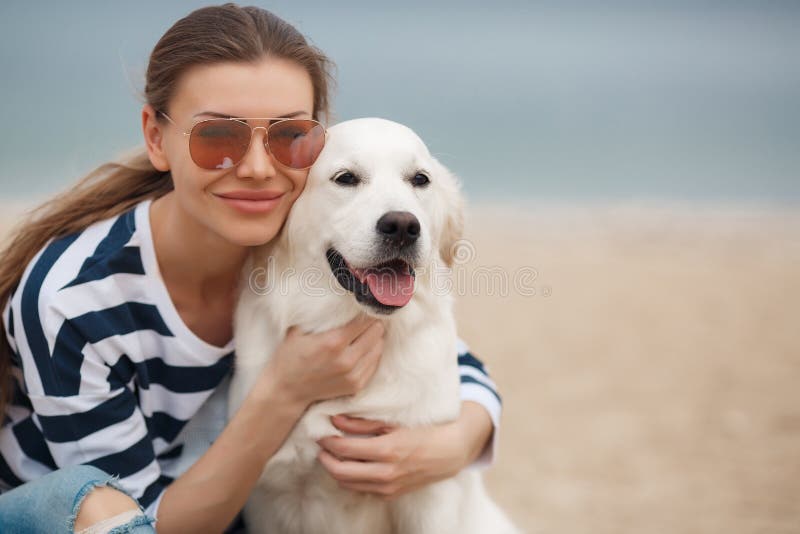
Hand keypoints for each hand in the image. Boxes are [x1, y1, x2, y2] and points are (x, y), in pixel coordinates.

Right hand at [262, 316, 384, 409]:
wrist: (287, 390)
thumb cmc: (290, 356)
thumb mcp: (298, 330)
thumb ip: (319, 315)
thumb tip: (339, 299)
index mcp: (333, 342)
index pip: (364, 320)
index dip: (367, 311)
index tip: (366, 306)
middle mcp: (347, 360)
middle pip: (376, 333)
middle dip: (373, 323)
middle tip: (369, 317)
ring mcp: (353, 375)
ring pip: (378, 348)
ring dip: (375, 338)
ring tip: (368, 331)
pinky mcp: (356, 386)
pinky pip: (375, 364)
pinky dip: (373, 353)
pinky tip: (365, 347)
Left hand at [316, 402, 493, 499]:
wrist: (450, 452)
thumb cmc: (424, 431)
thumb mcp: (394, 422)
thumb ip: (363, 423)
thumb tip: (335, 420)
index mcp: (387, 450)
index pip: (344, 450)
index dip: (327, 442)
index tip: (321, 433)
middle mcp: (386, 473)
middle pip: (340, 472)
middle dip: (325, 459)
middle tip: (322, 446)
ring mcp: (388, 488)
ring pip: (348, 485)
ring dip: (336, 470)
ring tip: (333, 455)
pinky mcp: (391, 495)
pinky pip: (362, 490)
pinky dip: (351, 479)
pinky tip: (352, 465)